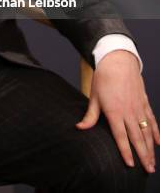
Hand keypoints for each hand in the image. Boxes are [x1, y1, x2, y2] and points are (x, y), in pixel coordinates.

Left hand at [76, 50, 159, 172]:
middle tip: (147, 170)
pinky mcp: (144, 102)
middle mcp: (128, 112)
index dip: (126, 152)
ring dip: (150, 148)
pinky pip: (152, 120)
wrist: (117, 61)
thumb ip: (90, 116)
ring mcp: (138, 107)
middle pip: (137, 138)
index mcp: (115, 112)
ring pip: (146, 132)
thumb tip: (80, 128)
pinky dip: (155, 132)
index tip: (131, 165)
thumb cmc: (103, 79)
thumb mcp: (94, 97)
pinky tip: (158, 142)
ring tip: (152, 162)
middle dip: (143, 156)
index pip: (121, 137)